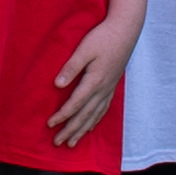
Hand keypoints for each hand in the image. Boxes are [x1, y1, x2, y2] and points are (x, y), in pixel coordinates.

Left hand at [49, 12, 140, 144]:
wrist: (126, 31)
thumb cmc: (103, 37)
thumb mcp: (84, 49)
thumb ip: (71, 67)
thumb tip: (57, 85)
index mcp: (94, 81)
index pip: (75, 104)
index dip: (62, 116)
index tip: (50, 124)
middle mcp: (103, 89)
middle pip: (85, 115)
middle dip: (70, 130)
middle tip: (57, 143)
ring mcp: (109, 89)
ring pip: (94, 116)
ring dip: (82, 130)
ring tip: (72, 143)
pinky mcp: (112, 86)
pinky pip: (103, 109)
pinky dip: (95, 121)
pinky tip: (90, 127)